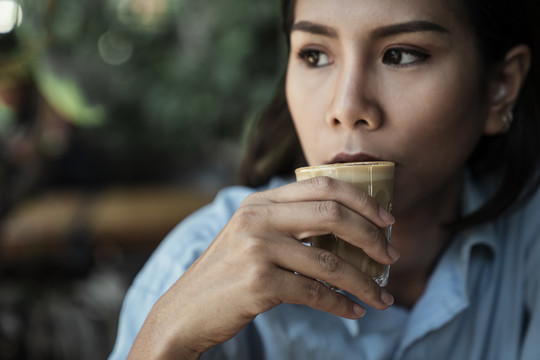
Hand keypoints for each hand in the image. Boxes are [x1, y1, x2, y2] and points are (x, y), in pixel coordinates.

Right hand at [128, 176, 398, 358]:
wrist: (185, 310)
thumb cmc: (227, 274)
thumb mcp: (251, 235)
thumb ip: (288, 223)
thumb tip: (344, 226)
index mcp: (260, 201)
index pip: (323, 186)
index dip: (362, 200)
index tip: (387, 220)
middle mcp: (258, 218)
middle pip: (332, 214)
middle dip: (371, 236)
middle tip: (391, 256)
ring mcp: (256, 249)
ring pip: (330, 261)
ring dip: (364, 282)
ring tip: (383, 297)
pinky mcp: (258, 282)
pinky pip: (315, 292)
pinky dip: (341, 304)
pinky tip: (354, 311)